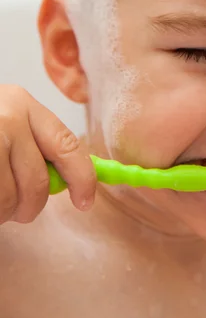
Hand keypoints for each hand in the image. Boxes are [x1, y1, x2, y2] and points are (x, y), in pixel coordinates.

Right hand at [0, 85, 95, 223]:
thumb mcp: (8, 120)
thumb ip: (36, 143)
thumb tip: (70, 181)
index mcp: (24, 104)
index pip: (67, 145)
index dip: (82, 178)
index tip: (85, 201)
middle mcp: (6, 118)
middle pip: (37, 182)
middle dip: (31, 207)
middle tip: (19, 211)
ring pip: (8, 199)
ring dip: (3, 212)